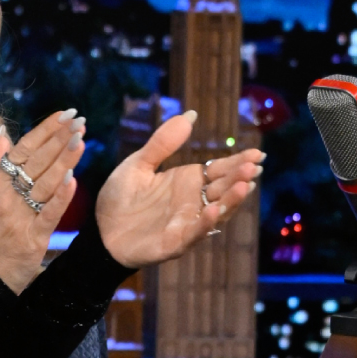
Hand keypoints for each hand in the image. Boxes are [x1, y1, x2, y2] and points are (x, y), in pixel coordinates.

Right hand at [0, 111, 86, 294]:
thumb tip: (2, 135)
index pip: (23, 149)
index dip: (45, 130)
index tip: (64, 114)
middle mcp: (6, 196)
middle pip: (37, 161)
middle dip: (60, 138)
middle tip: (79, 120)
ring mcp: (20, 216)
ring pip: (46, 182)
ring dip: (65, 159)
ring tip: (81, 140)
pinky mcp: (33, 238)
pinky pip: (50, 213)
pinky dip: (62, 196)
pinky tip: (73, 178)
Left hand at [95, 110, 262, 269]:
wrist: (98, 229)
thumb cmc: (120, 196)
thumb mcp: (139, 163)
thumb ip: (163, 143)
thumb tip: (191, 115)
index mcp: (187, 181)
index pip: (219, 170)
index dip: (238, 162)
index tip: (258, 153)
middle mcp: (192, 202)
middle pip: (222, 189)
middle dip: (239, 178)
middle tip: (255, 166)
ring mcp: (185, 223)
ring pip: (216, 212)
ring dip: (231, 200)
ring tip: (244, 186)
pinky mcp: (174, 242)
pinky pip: (193, 233)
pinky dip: (204, 223)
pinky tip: (213, 210)